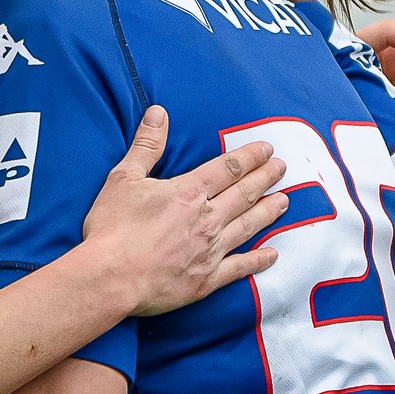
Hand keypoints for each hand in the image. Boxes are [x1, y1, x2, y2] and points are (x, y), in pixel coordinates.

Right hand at [82, 108, 287, 315]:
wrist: (110, 278)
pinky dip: (258, 261)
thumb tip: (159, 113)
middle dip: (266, 178)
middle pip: (244, 194)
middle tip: (283, 168)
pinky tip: (272, 255)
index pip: (228, 168)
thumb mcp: (123, 179)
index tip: (268, 149)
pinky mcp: (206, 280)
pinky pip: (240, 268)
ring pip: (248, 226)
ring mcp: (210, 251)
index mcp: (188, 193)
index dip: (250, 157)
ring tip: (284, 201)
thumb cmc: (112, 229)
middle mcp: (206, 219)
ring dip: (268, 212)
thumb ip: (146, 145)